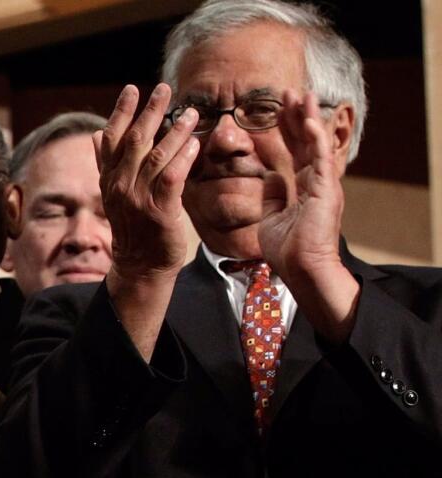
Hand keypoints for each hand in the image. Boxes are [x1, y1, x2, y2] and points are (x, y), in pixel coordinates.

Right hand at [94, 83, 199, 280]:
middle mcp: (120, 186)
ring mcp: (138, 199)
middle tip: (164, 89)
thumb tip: (95, 134)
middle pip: (135, 141)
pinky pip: (172, 178)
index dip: (121, 112)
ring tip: (190, 113)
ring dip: (174, 132)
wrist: (140, 265)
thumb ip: (105, 163)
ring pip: (156, 156)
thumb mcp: (113, 193)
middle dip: (150, 111)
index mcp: (108, 179)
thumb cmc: (132, 226)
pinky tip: (194, 144)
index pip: (111, 138)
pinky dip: (183, 159)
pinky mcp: (159, 212)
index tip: (132, 89)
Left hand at [259, 90, 345, 281]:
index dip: (288, 129)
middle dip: (297, 115)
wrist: (300, 269)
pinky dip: (315, 137)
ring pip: (316, 143)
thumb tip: (268, 177)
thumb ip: (273, 195)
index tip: (279, 109)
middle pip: (306, 141)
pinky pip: (322, 158)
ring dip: (307, 117)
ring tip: (300, 94)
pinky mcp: (326, 189)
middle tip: (289, 91)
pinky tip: (307, 119)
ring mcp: (323, 184)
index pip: (295, 151)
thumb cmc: (287, 249)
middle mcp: (316, 182)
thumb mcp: (273, 216)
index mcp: (304, 188)